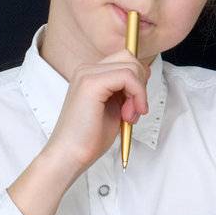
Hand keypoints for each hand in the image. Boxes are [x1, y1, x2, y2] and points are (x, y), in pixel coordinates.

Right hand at [42, 48, 150, 176]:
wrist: (70, 156)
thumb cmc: (91, 137)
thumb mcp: (116, 105)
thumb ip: (127, 88)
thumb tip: (146, 71)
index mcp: (90, 73)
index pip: (126, 59)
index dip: (138, 81)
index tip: (136, 105)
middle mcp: (86, 69)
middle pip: (130, 58)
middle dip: (140, 84)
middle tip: (134, 111)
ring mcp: (87, 74)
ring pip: (131, 67)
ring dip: (139, 93)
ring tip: (129, 116)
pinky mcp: (91, 83)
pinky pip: (128, 76)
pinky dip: (137, 95)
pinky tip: (129, 115)